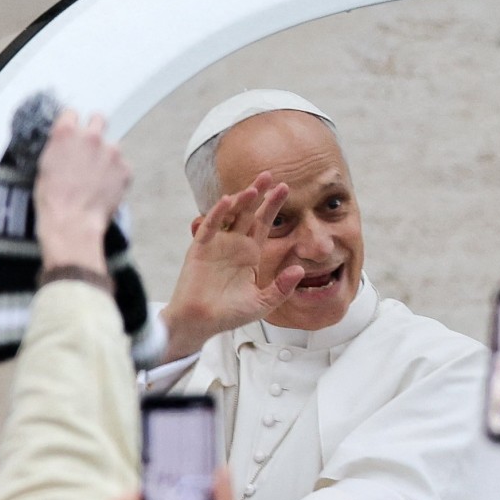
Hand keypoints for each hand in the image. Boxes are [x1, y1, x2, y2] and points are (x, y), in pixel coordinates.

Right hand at [33, 110, 128, 275]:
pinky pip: (123, 166)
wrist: (72, 222)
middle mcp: (90, 137)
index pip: (72, 113)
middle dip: (95, 130)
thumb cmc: (54, 200)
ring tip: (97, 178)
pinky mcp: (125, 169)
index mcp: (66, 133)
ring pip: (113, 146)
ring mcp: (111, 152)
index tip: (74, 132)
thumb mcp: (45, 166)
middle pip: (99, 119)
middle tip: (91, 147)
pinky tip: (105, 188)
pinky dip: (117, 175)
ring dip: (107, 157)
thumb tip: (66, 147)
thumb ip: (59, 148)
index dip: (73, 124)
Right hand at [161, 172, 297, 362]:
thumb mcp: (263, 302)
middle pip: (248, 213)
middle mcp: (234, 245)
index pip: (263, 224)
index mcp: (250, 254)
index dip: (273, 206)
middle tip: (269, 175)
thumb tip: (299, 271)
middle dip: (258, 194)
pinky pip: (210, 228)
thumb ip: (281, 288)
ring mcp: (217, 245)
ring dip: (240, 201)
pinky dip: (217, 214)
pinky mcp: (200, 249)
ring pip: (229, 216)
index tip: (285, 188)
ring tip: (253, 188)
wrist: (201, 323)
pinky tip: (228, 202)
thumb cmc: (229, 314)